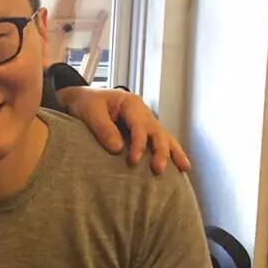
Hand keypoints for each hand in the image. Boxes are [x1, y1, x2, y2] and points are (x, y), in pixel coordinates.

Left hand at [57, 86, 190, 173]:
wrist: (82, 98)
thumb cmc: (86, 103)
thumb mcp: (90, 112)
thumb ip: (103, 128)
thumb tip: (118, 149)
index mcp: (131, 103)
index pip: (140, 125)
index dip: (139, 144)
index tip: (133, 161)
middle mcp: (142, 111)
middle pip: (157, 131)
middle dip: (160, 151)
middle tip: (158, 170)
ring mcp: (145, 120)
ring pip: (164, 135)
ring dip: (173, 152)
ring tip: (184, 168)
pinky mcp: (143, 129)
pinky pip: (159, 140)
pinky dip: (170, 151)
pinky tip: (179, 164)